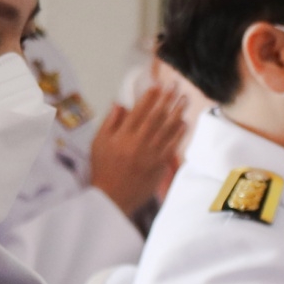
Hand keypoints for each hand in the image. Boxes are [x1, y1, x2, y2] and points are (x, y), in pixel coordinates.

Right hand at [88, 86, 188, 217]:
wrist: (112, 198)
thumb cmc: (103, 169)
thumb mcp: (98, 143)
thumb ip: (110, 122)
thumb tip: (121, 103)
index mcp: (122, 136)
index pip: (138, 111)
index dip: (149, 97)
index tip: (158, 85)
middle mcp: (138, 143)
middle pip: (155, 117)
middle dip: (167, 100)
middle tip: (176, 86)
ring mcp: (150, 155)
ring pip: (166, 130)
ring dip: (177, 113)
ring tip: (184, 99)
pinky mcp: (158, 166)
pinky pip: (172, 147)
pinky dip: (179, 134)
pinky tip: (185, 123)